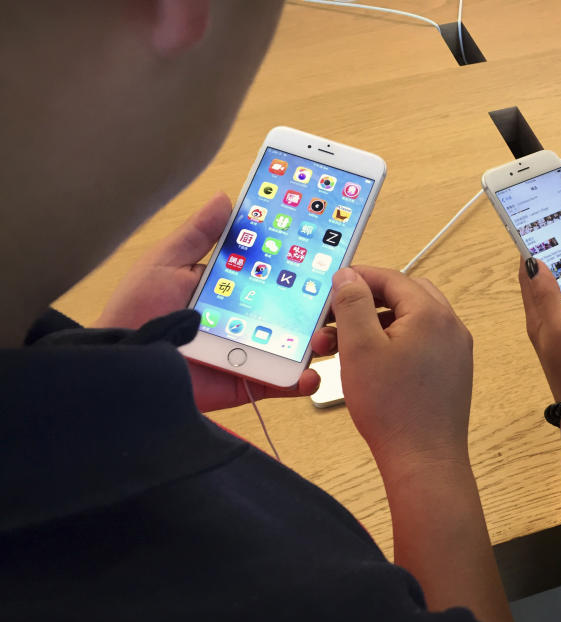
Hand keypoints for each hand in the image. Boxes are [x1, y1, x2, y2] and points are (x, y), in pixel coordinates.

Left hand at [95, 193, 333, 411]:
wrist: (119, 365)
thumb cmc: (135, 313)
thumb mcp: (165, 263)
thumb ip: (198, 235)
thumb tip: (226, 198)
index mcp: (230, 288)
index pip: (270, 270)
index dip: (296, 259)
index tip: (322, 243)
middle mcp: (246, 318)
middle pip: (291, 307)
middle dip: (317, 299)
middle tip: (339, 288)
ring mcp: (250, 351)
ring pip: (295, 343)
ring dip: (317, 336)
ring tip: (329, 329)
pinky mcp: (248, 382)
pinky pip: (281, 382)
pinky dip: (300, 378)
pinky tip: (311, 370)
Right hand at [329, 266, 473, 466]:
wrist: (423, 459)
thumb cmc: (390, 405)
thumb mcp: (360, 348)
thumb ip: (352, 304)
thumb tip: (348, 275)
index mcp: (431, 313)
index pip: (391, 278)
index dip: (358, 279)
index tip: (330, 288)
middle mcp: (451, 325)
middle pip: (404, 296)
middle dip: (366, 303)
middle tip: (334, 320)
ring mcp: (455, 350)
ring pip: (412, 321)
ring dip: (377, 325)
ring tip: (342, 347)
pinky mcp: (452, 371)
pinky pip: (421, 343)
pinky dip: (394, 343)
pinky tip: (370, 363)